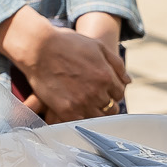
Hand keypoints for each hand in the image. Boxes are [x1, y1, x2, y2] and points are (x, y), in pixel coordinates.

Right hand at [0, 7, 126, 122]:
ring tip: (84, 104)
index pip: (119, 93)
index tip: (104, 89)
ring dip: (94, 112)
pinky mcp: (67, 111)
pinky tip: (75, 110)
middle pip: (111, 108)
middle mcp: (97, 92)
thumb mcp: (97, 46)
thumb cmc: (66, 43)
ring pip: (98, 118)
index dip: (112, 91)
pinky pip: (81, 122)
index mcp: (106, 76)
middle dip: (106, 103)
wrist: (38, 48)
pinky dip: (81, 118)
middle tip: (94, 98)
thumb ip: (116, 64)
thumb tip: (128, 81)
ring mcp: (82, 103)